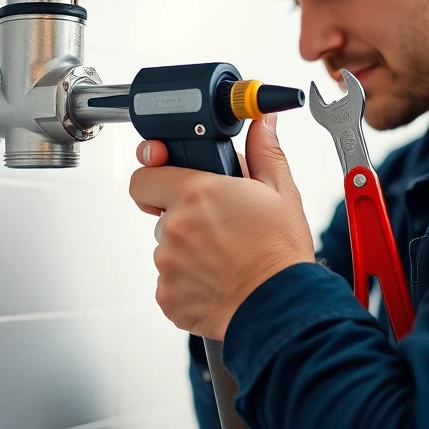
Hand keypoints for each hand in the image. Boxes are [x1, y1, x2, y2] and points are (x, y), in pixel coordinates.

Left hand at [129, 113, 314, 340]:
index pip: (145, 176)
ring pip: (167, 249)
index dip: (157, 177)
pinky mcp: (167, 296)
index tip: (171, 184)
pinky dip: (188, 282)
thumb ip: (263, 151)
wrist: (283, 307)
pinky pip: (170, 282)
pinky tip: (217, 280)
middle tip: (219, 228)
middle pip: (162, 214)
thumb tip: (263, 122)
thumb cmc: (281, 253)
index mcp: (196, 192)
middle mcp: (175, 226)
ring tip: (224, 258)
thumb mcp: (280, 191)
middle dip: (184, 217)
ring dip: (187, 251)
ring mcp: (167, 264)